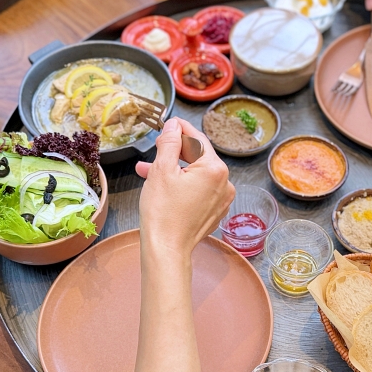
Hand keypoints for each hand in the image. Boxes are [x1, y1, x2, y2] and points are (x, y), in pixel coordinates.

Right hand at [135, 118, 233, 257]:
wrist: (166, 249)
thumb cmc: (163, 212)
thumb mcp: (161, 170)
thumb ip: (169, 142)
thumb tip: (174, 126)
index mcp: (215, 169)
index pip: (198, 139)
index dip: (181, 129)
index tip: (169, 122)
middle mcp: (224, 183)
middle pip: (197, 157)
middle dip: (172, 153)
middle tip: (153, 150)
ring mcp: (221, 200)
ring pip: (196, 175)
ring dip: (173, 170)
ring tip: (147, 171)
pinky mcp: (214, 212)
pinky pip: (199, 190)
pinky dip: (182, 185)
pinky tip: (162, 187)